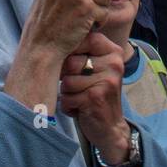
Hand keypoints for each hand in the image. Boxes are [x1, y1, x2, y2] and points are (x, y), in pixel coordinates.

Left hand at [60, 31, 128, 161]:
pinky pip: (66, 98)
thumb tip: (52, 42)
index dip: (70, 52)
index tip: (74, 67)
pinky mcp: (96, 98)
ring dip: (67, 94)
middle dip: (67, 78)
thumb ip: (82, 53)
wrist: (110, 128)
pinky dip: (68, 106)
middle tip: (78, 87)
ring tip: (80, 98)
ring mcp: (106, 81)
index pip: (84, 39)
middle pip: (70, 62)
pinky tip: (80, 109)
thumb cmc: (96, 93)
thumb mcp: (96, 68)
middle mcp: (114, 64)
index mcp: (114, 52)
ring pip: (66, 81)